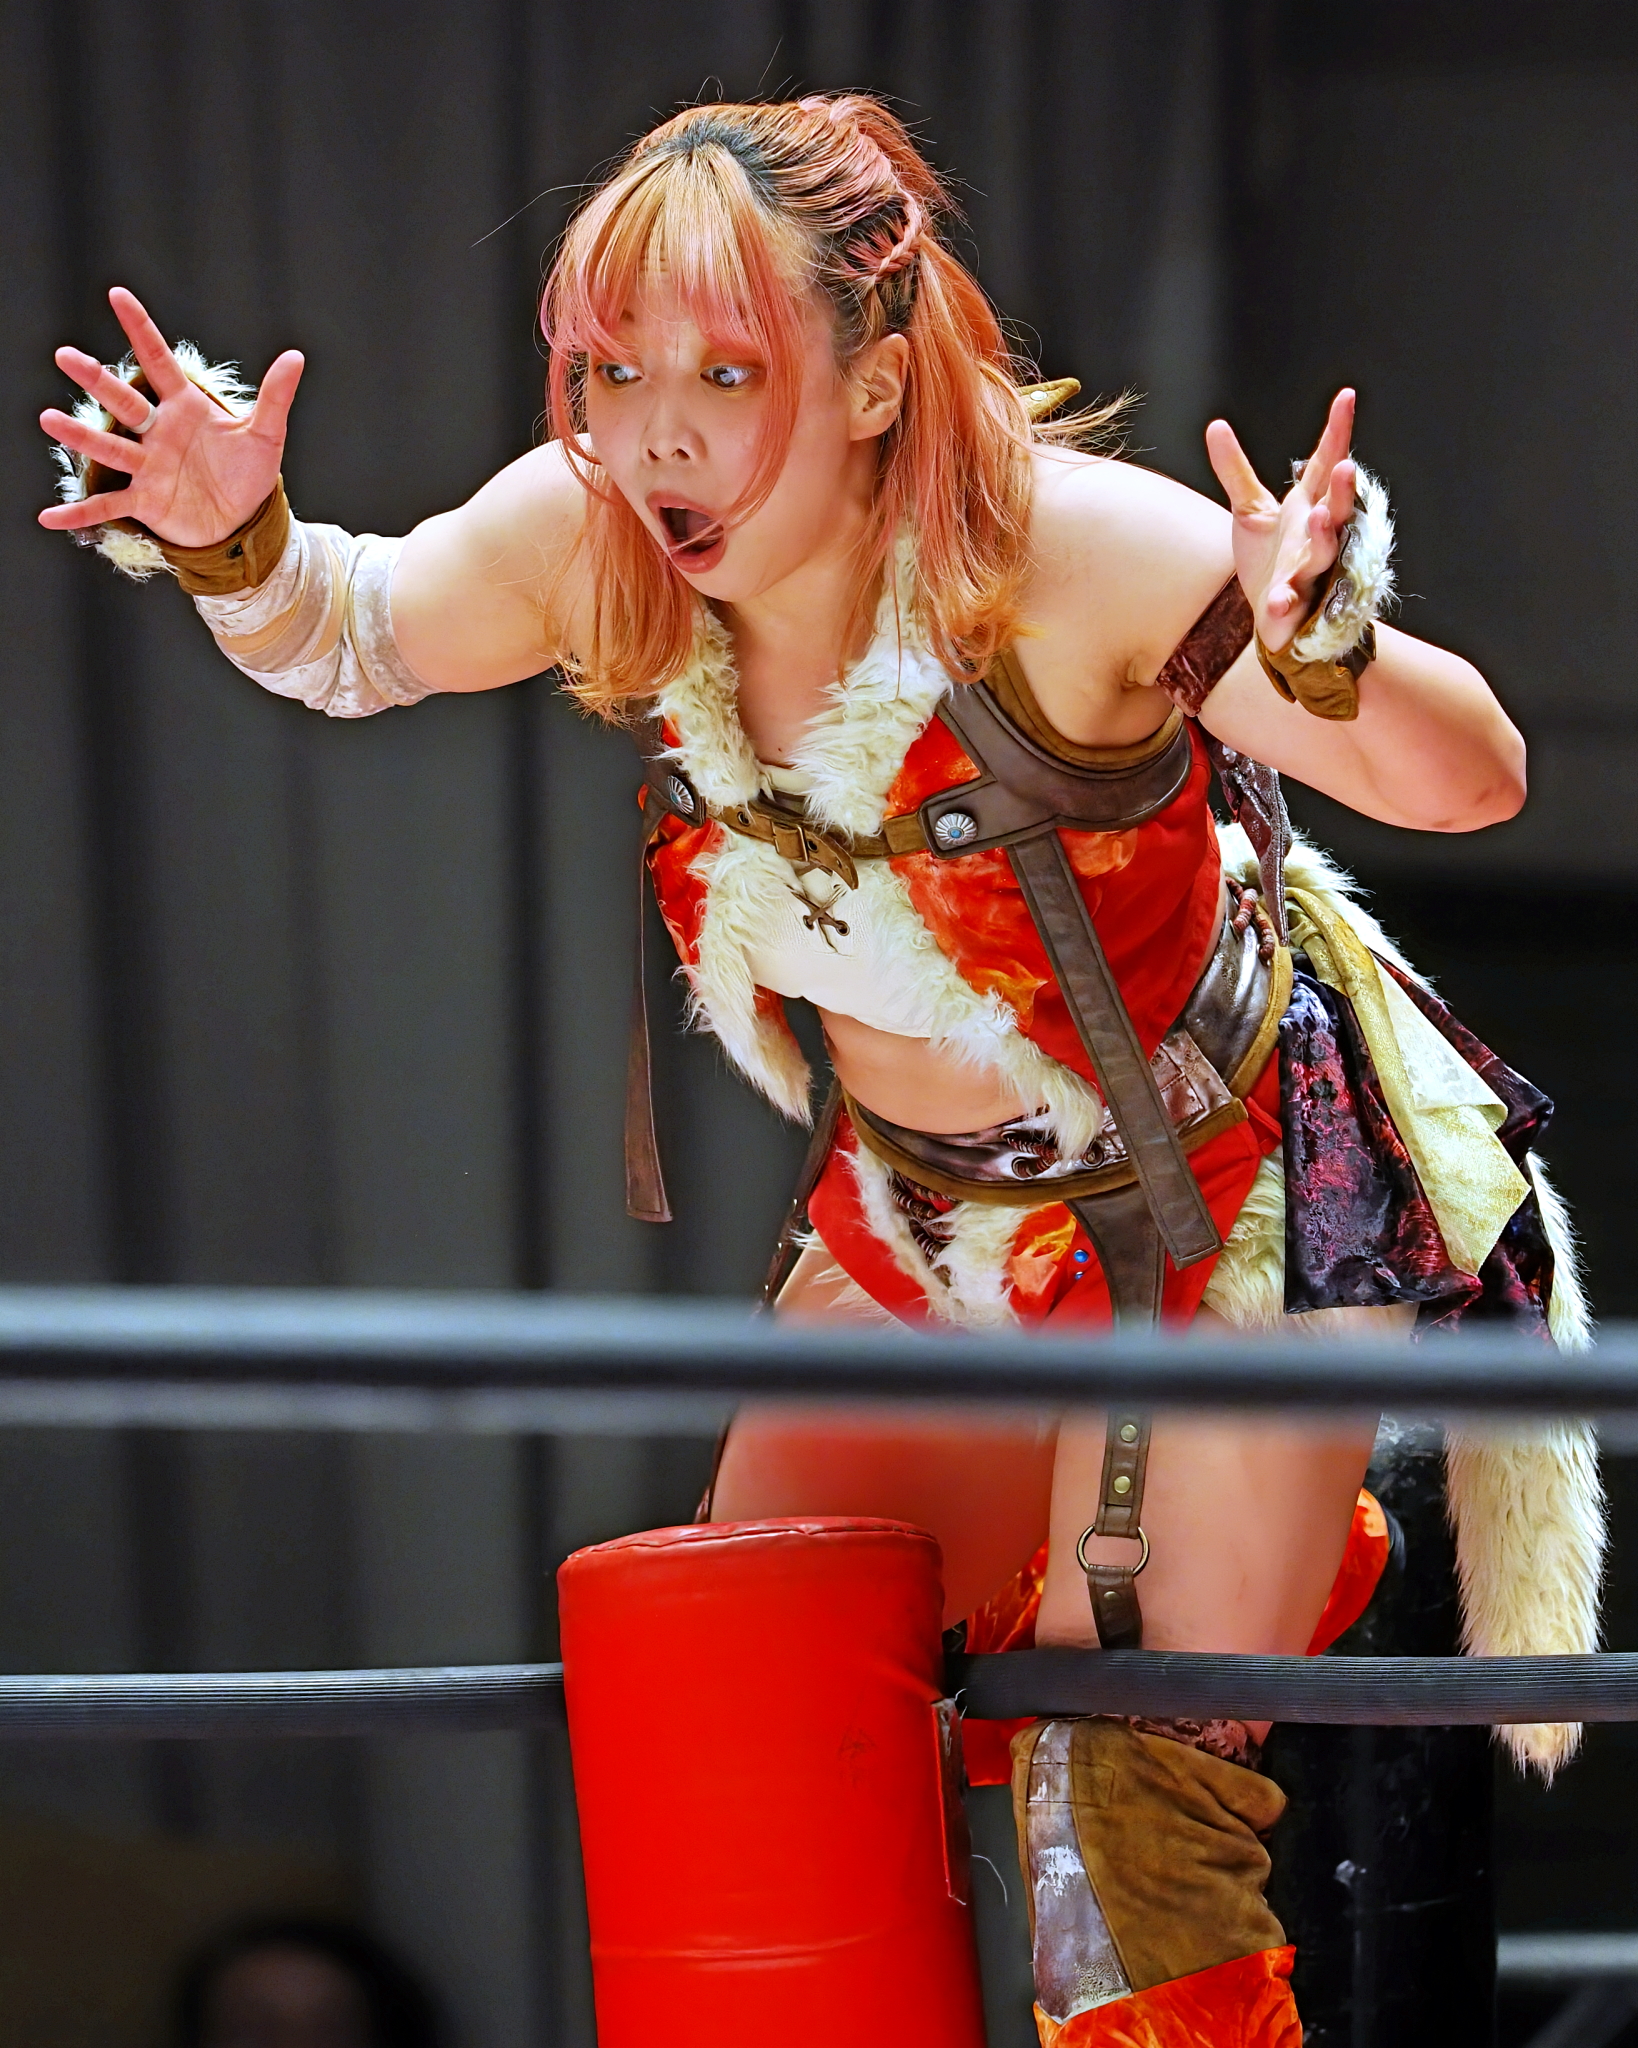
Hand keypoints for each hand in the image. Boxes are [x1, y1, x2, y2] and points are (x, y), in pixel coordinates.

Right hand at [37, 286, 303, 548]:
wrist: (240, 521)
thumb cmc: (247, 473)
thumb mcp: (266, 435)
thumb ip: (275, 396)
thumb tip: (296, 356)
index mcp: (185, 408)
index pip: (159, 361)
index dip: (140, 329)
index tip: (117, 295)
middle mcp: (158, 432)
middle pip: (124, 401)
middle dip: (96, 380)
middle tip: (64, 355)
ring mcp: (148, 467)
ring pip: (111, 448)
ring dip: (80, 436)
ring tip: (48, 419)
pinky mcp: (144, 502)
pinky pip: (108, 507)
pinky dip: (80, 514)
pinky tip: (49, 518)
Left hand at [1205, 389, 1356, 652]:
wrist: (1273, 619)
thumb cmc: (1269, 561)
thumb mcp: (1250, 512)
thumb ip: (1236, 472)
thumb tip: (1216, 426)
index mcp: (1308, 508)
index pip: (1325, 465)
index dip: (1337, 433)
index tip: (1347, 396)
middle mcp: (1316, 537)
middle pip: (1335, 510)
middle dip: (1341, 491)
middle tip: (1345, 467)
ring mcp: (1310, 572)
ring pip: (1324, 554)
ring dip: (1323, 537)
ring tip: (1317, 519)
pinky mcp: (1295, 606)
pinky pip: (1293, 604)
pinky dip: (1287, 601)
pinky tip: (1279, 599)